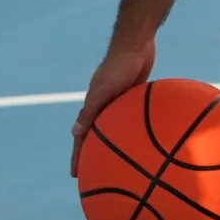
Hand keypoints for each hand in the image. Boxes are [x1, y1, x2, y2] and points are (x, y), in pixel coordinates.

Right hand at [71, 39, 154, 176]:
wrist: (136, 44)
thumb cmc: (119, 66)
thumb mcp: (102, 90)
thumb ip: (90, 111)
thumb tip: (75, 133)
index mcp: (92, 107)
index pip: (81, 137)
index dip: (78, 157)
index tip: (76, 175)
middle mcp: (103, 107)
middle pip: (96, 137)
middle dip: (94, 156)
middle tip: (96, 175)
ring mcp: (117, 102)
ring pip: (113, 130)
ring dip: (113, 146)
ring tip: (119, 164)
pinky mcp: (132, 97)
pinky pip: (130, 120)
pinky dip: (132, 132)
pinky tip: (143, 142)